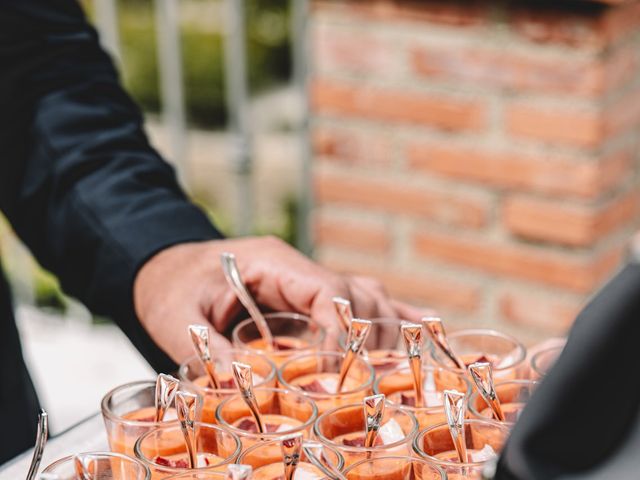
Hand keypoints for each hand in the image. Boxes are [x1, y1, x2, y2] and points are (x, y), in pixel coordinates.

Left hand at [133, 236, 427, 362]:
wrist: (166, 268)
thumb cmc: (171, 286)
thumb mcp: (176, 316)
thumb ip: (205, 348)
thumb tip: (242, 386)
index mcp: (272, 262)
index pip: (327, 290)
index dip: (342, 331)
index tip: (338, 372)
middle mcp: (298, 268)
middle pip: (358, 294)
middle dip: (370, 338)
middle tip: (369, 382)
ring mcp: (306, 280)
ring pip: (366, 296)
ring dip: (383, 331)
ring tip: (391, 369)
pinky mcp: (307, 297)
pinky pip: (356, 300)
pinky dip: (388, 315)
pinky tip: (420, 326)